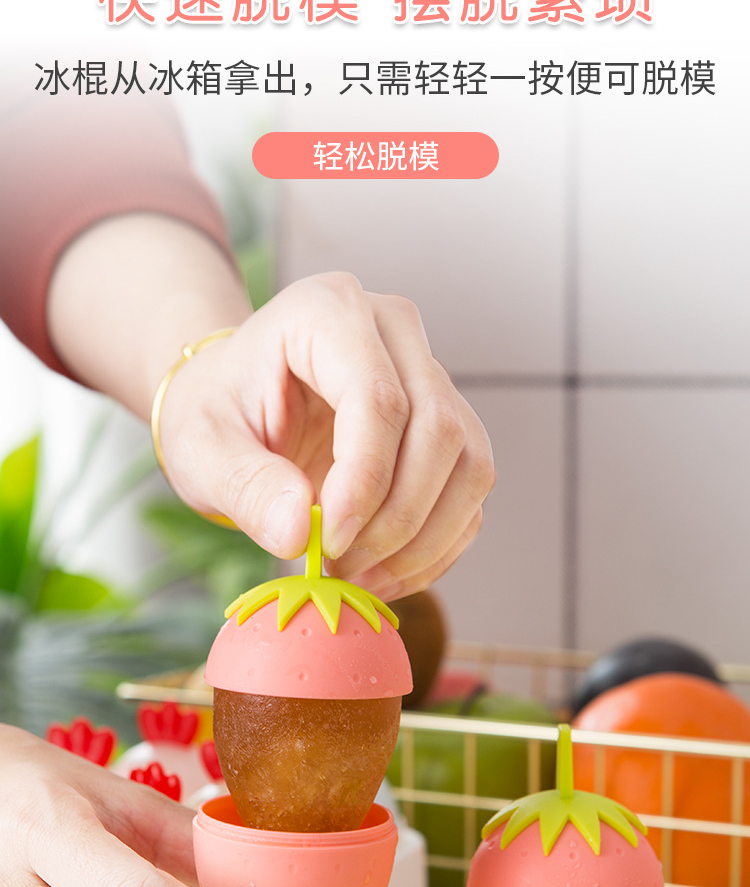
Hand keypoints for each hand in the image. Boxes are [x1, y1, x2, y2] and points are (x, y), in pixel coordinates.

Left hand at [159, 272, 495, 600]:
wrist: (235, 404)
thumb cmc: (218, 412)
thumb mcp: (201, 449)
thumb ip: (245, 486)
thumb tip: (297, 533)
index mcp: (328, 311)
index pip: (377, 398)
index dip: (364, 481)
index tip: (329, 544)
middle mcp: (394, 331)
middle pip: (439, 430)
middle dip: (397, 518)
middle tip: (341, 566)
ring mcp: (431, 374)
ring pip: (470, 464)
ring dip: (424, 538)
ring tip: (360, 575)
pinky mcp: (449, 425)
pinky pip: (469, 493)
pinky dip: (436, 546)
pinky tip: (385, 572)